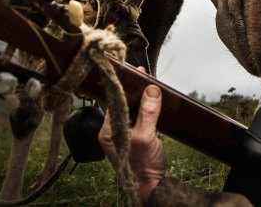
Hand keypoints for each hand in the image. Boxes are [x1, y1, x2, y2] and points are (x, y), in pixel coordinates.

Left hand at [99, 82, 167, 203]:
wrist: (152, 188)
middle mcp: (112, 131)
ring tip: (149, 85)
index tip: (135, 72)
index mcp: (107, 131)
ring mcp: (124, 134)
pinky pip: (138, 116)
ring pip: (131, 108)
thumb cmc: (143, 168)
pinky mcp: (135, 137)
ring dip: (140, 97)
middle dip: (133, 89)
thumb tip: (151, 90)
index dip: (124, 85)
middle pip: (122, 102)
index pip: (113, 100)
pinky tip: (152, 101)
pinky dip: (145, 107)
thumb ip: (147, 113)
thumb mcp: (145, 138)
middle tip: (143, 75)